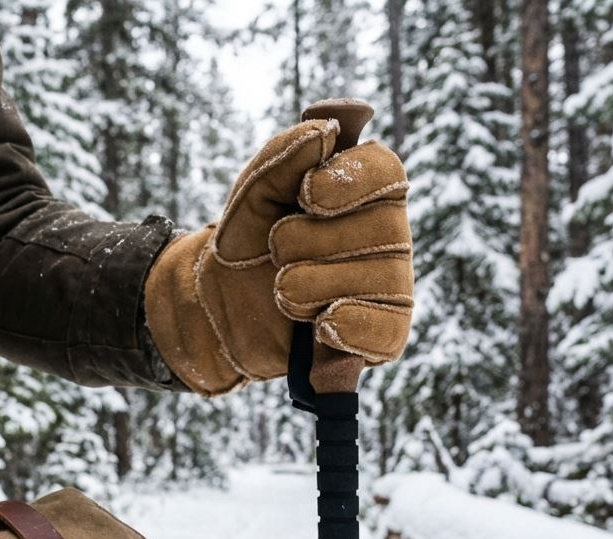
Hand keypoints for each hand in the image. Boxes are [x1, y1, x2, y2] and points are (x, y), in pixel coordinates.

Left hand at [144, 119, 412, 395]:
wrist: (222, 305)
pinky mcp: (381, 335)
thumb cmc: (248, 241)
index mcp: (366, 189)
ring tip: (281, 290)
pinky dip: (353, 327)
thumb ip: (282, 156)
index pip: (385, 170)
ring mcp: (390, 286)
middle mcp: (389, 234)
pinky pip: (388, 331)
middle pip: (382, 227)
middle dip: (311, 240)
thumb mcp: (253, 194)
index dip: (348, 182)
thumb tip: (326, 130)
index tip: (306, 196)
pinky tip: (322, 324)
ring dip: (311, 284)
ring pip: (377, 280)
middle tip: (276, 250)